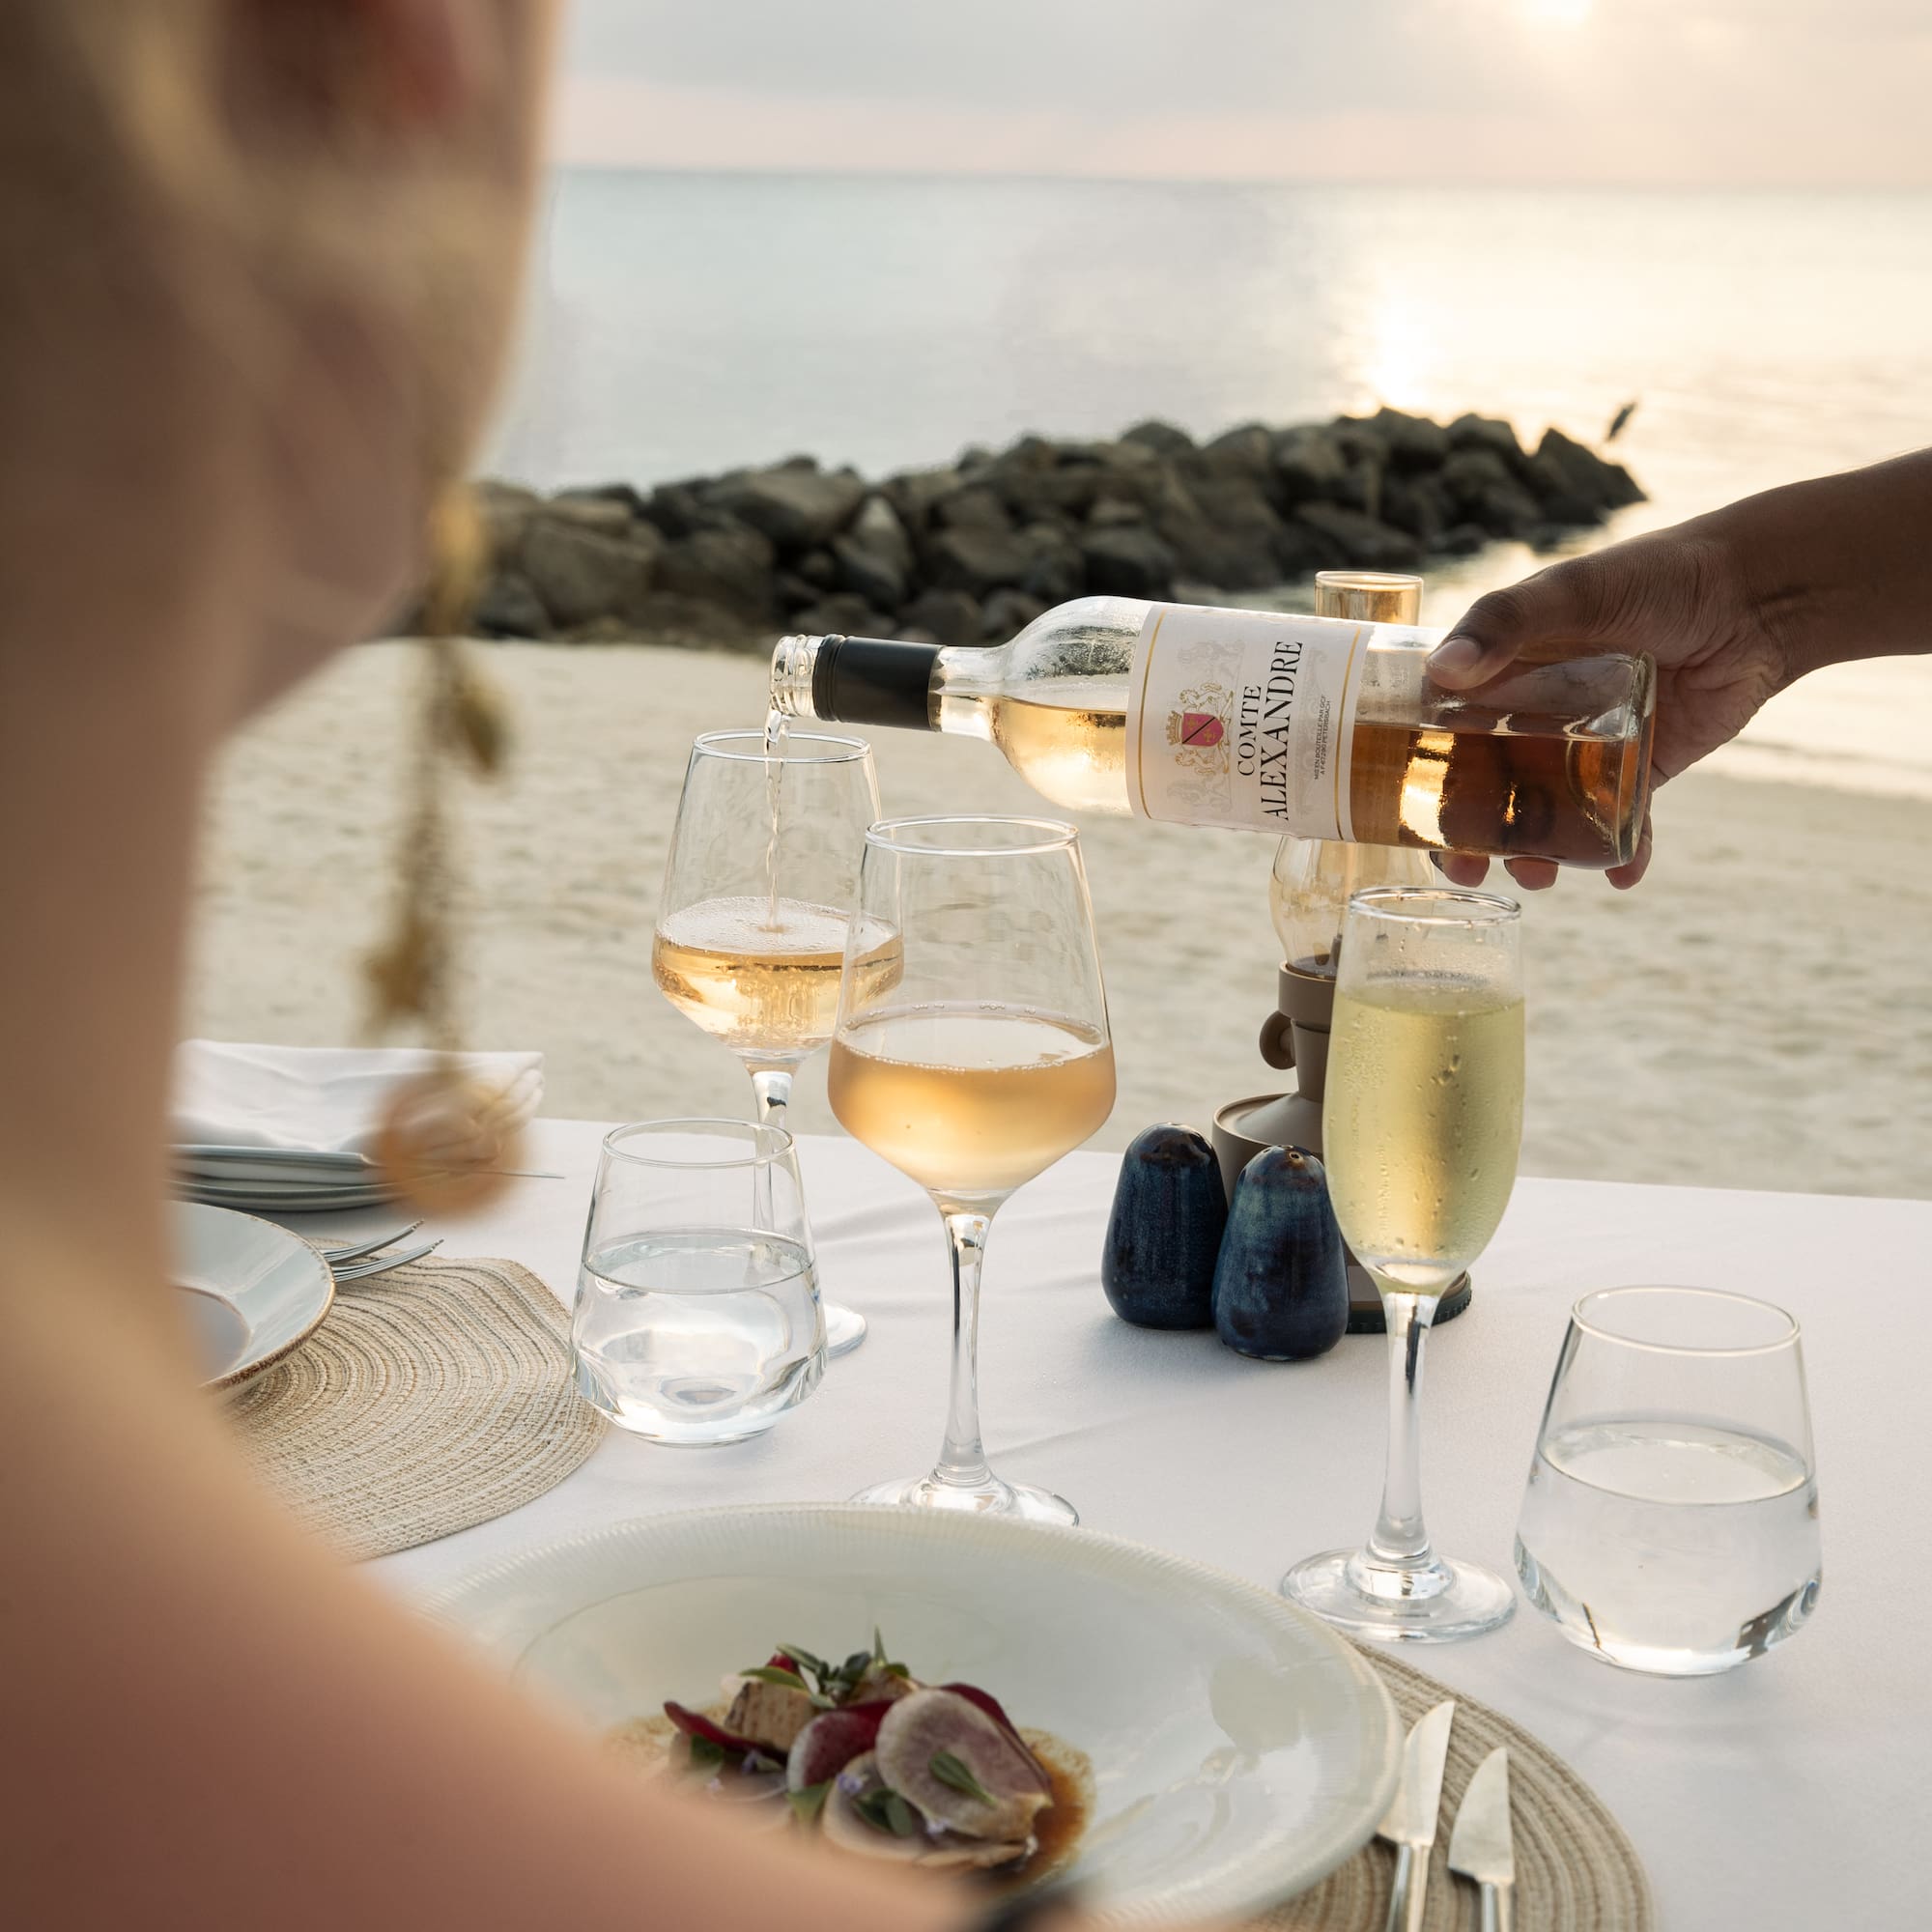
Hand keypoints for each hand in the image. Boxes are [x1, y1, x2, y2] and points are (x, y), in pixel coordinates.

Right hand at [1424, 520, 1790, 890]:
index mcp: (1502, 673)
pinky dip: (1622, 855)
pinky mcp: (1641, 770)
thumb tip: (1441, 671)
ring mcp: (1586, 747)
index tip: (1410, 818)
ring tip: (1538, 875)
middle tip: (1471, 870)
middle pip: (1487, 789)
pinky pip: (1622, 823)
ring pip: (1547, 815)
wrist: (1754, 595)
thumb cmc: (1653, 576)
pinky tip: (1623, 876)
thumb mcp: (1570, 591)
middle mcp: (1535, 715)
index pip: (1443, 733)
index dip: (1423, 779)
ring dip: (1536, 855)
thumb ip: (1505, 623)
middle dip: (1472, 839)